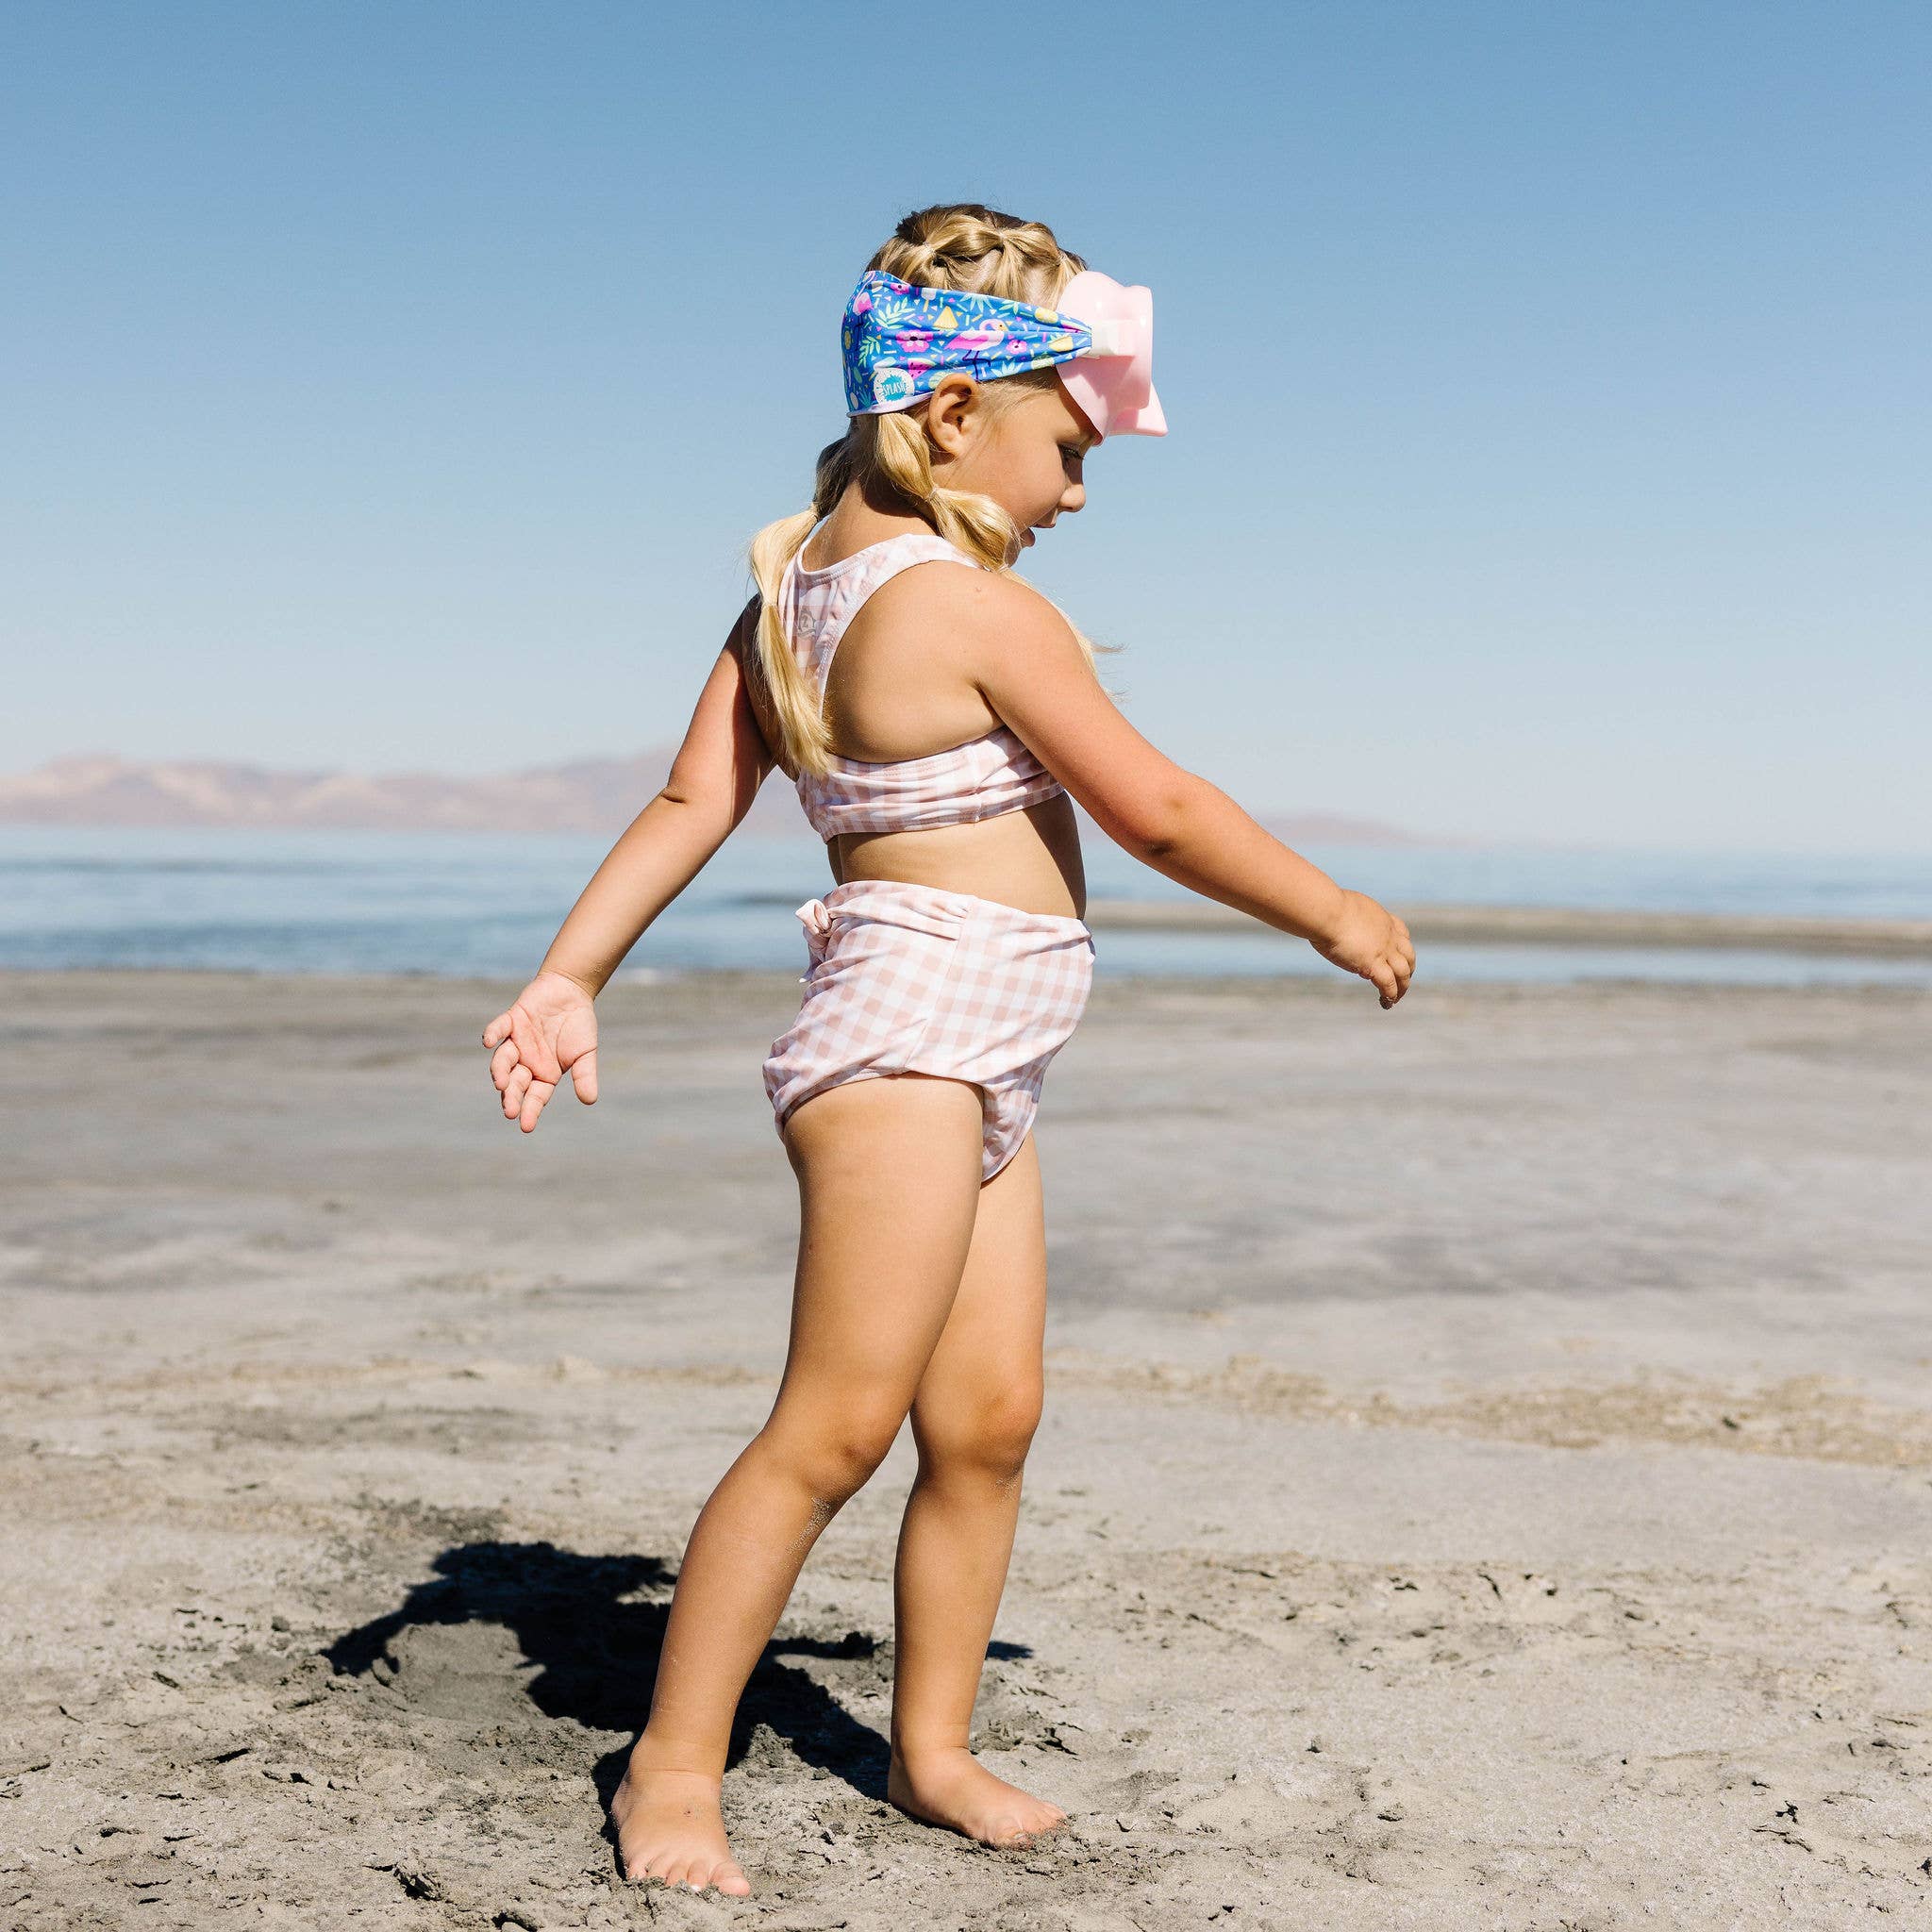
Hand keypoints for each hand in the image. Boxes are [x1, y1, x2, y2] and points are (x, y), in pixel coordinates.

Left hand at [481, 970, 600, 1131]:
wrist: (572, 992)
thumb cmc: (579, 1025)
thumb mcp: (586, 1053)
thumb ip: (585, 1076)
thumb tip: (589, 1100)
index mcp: (544, 1074)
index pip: (535, 1096)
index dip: (530, 1110)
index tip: (526, 1126)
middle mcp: (527, 1061)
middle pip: (516, 1083)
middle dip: (511, 1097)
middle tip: (510, 1111)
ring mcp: (517, 1042)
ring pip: (503, 1060)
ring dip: (500, 1071)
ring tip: (502, 1084)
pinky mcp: (511, 1020)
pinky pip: (498, 1029)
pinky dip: (492, 1034)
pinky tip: (488, 1042)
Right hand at [1312, 889, 1415, 1008]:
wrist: (1326, 912)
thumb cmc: (1326, 907)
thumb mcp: (1344, 908)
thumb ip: (1348, 918)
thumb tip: (1339, 927)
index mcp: (1382, 919)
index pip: (1402, 933)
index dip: (1403, 946)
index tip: (1398, 955)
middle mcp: (1388, 935)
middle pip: (1409, 955)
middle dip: (1408, 969)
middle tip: (1402, 980)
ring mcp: (1383, 950)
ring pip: (1404, 973)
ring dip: (1403, 987)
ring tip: (1396, 998)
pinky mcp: (1372, 965)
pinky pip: (1389, 984)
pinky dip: (1390, 995)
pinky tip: (1386, 1002)